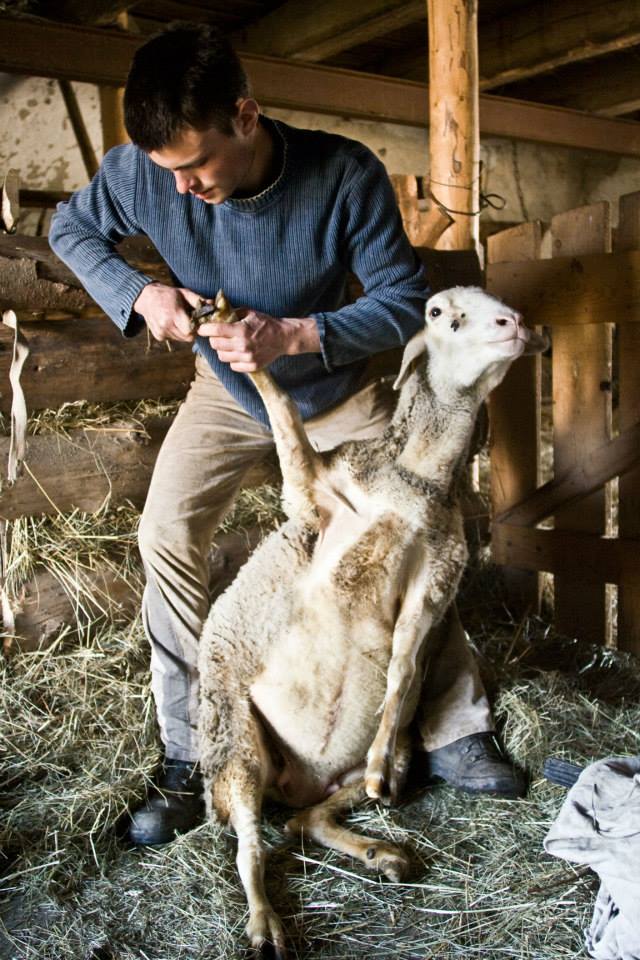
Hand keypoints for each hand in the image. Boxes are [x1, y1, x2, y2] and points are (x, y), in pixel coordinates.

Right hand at [134, 283, 203, 342]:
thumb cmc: (168, 294)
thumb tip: (214, 305)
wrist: (147, 298)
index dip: (196, 328)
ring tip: (180, 320)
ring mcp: (161, 332)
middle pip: (187, 338)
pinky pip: (173, 338)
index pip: (190, 331)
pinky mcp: (159, 336)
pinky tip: (172, 323)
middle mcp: (165, 325)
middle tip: (190, 321)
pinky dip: (176, 333)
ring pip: (181, 339)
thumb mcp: (184, 293)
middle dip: (192, 331)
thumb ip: (199, 300)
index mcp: (173, 314)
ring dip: (184, 332)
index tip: (197, 321)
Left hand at [197, 309, 319, 371]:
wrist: (283, 338)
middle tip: (218, 335)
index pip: (215, 331)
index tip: (202, 328)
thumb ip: (232, 313)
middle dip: (213, 339)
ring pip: (222, 356)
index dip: (205, 329)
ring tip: (228, 344)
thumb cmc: (265, 323)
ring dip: (222, 350)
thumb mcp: (249, 312)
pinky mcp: (252, 367)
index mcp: (242, 330)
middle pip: (215, 345)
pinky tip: (237, 352)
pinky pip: (232, 365)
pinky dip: (232, 359)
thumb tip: (214, 312)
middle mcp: (243, 345)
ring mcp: (248, 358)